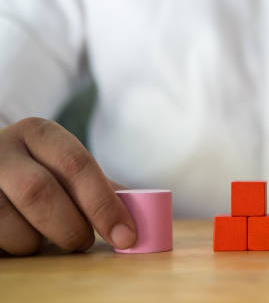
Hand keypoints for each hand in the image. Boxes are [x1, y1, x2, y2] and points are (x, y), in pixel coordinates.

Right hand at [0, 118, 135, 254]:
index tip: (126, 236)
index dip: (104, 204)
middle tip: (84, 242)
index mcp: (40, 133)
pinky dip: (13, 247)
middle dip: (70, 227)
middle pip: (40, 192)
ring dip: (37, 242)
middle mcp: (3, 147)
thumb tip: (142, 210)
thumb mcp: (66, 169)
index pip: (77, 164)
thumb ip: (101, 187)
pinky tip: (22, 238)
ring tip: (46, 239)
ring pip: (8, 221)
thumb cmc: (39, 172)